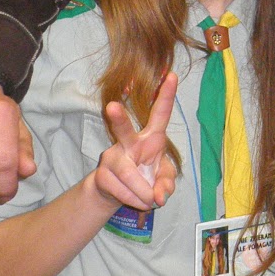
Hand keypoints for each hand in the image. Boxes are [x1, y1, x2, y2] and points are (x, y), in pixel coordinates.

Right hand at [94, 73, 178, 211]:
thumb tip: (159, 196)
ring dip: (143, 193)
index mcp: (151, 137)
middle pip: (122, 128)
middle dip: (118, 117)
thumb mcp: (163, 180)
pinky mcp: (101, 174)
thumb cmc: (145, 177)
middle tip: (111, 106)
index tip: (172, 75)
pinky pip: (122, 190)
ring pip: (130, 175)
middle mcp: (129, 142)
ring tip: (150, 200)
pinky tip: (135, 199)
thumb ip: (167, 185)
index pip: (160, 113)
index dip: (166, 95)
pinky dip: (135, 200)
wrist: (116, 194)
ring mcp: (112, 157)